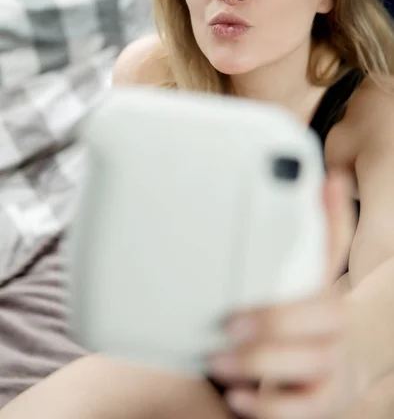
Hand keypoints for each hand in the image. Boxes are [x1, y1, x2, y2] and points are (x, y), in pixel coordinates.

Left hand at [208, 171, 359, 418]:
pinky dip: (265, 407)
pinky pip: (297, 411)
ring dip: (258, 367)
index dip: (282, 297)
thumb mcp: (316, 271)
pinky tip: (236, 397)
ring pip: (303, 369)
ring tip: (217, 360)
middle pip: (311, 329)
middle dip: (269, 327)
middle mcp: (336, 333)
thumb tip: (330, 176)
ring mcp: (330, 370)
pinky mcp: (319, 403)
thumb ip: (321, 227)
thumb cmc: (312, 312)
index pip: (322, 288)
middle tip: (225, 327)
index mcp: (330, 298)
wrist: (339, 363)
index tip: (239, 306)